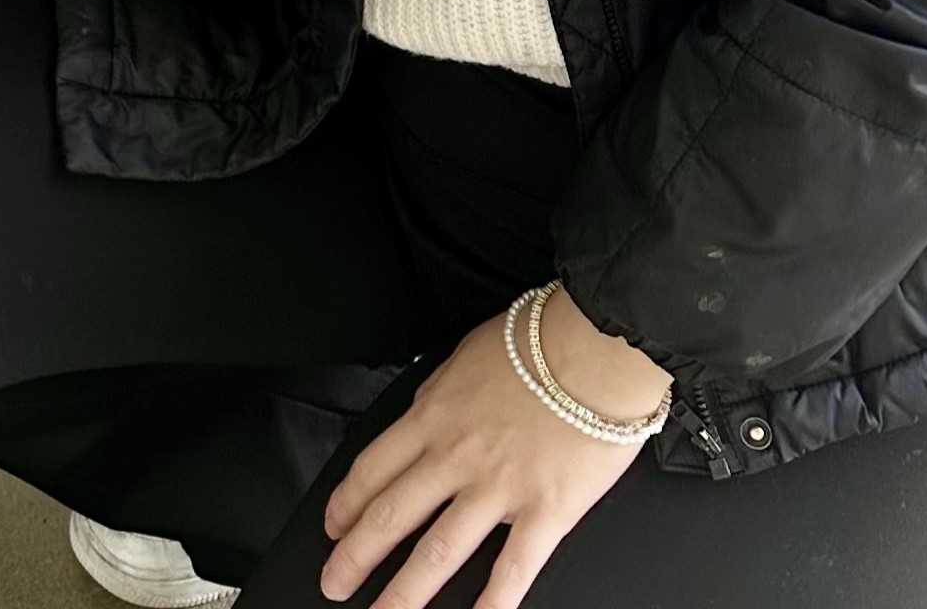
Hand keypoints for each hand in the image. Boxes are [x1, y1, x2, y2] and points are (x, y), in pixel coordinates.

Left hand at [317, 291, 667, 606]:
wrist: (593, 349)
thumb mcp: (464, 358)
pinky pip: (512, 568)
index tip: (333, 527)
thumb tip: (427, 412)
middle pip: (391, 514)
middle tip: (334, 582)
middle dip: (356, 556)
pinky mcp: (545, 512)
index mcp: (433, 415)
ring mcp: (497, 488)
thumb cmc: (536, 343)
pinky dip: (492, 604)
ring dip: (405, 591)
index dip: (347, 503)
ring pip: (438, 550)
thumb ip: (441, 396)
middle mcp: (455, 456)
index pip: (374, 468)